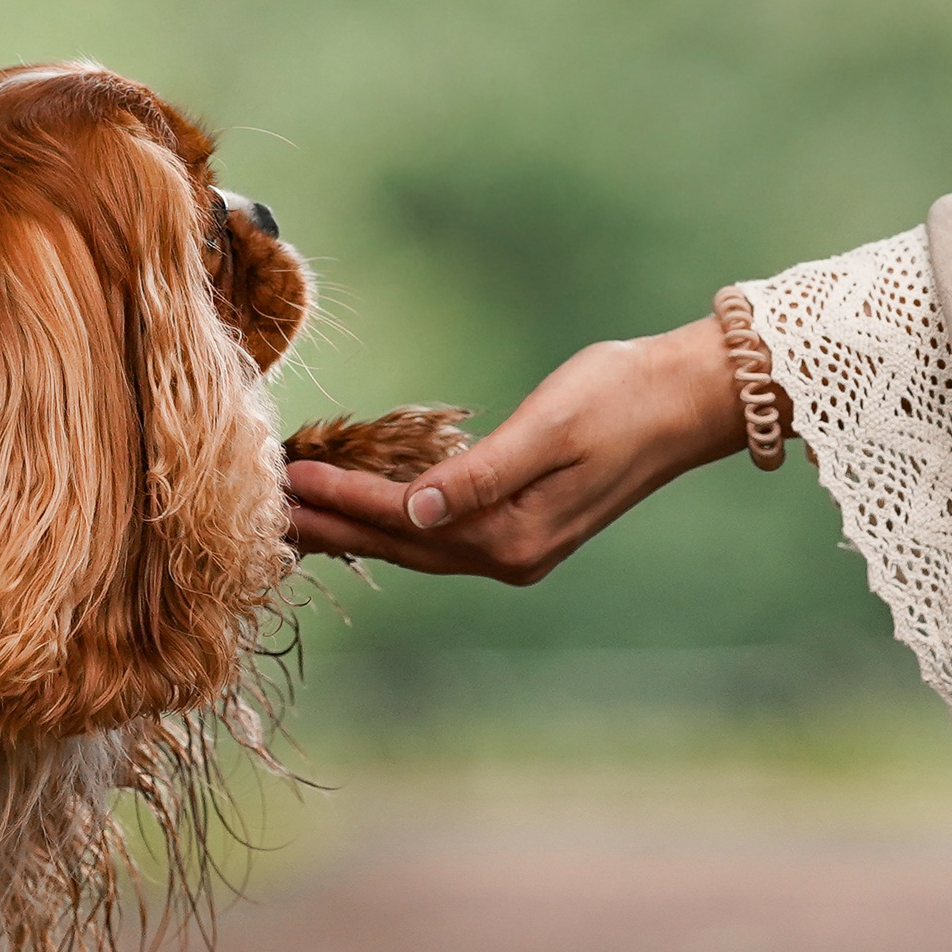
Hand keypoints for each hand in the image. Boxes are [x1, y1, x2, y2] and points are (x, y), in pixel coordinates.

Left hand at [285, 317, 793, 584]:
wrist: (687, 400)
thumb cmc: (622, 396)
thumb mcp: (551, 427)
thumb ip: (480, 474)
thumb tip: (414, 512)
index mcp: (513, 534)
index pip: (403, 519)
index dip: (341, 500)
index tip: (288, 478)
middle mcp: (511, 555)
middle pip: (398, 545)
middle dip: (331, 528)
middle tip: (263, 511)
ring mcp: (518, 549)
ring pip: (414, 544)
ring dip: (355, 528)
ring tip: (296, 514)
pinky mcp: (523, 528)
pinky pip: (439, 532)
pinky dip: (393, 520)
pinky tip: (363, 507)